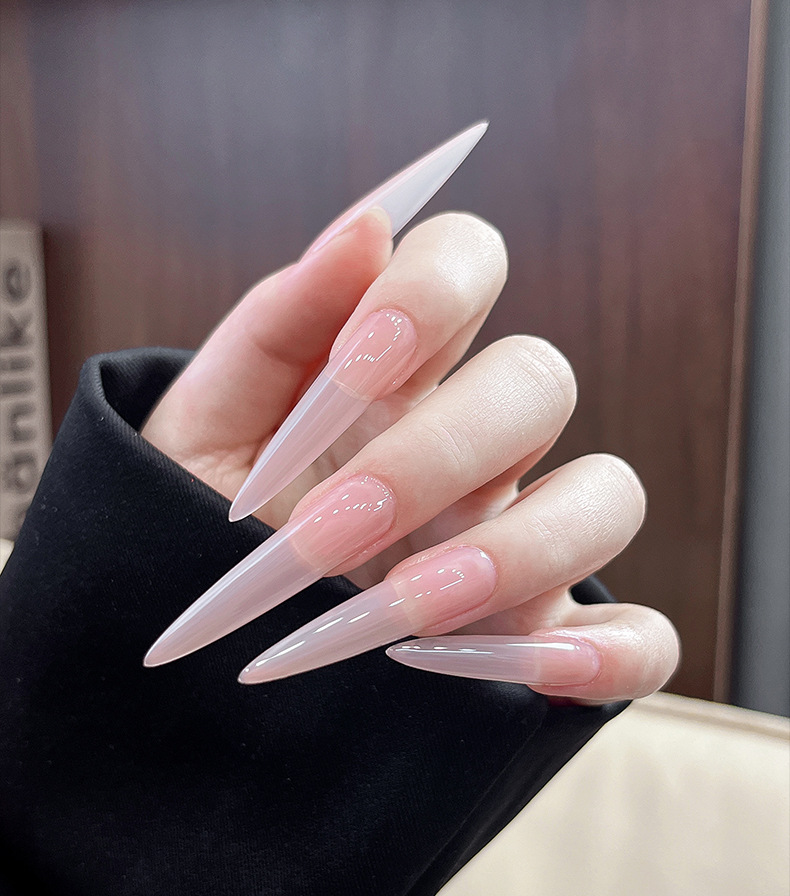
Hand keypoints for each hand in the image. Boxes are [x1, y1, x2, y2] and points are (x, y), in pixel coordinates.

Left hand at [142, 207, 679, 701]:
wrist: (199, 661)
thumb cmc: (198, 529)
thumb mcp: (208, 427)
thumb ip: (278, 323)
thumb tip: (367, 224)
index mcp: (396, 373)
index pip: (469, 262)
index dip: (435, 290)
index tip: (359, 360)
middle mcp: (475, 444)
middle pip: (538, 381)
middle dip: (438, 454)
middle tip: (326, 530)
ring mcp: (524, 541)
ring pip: (608, 495)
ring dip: (514, 552)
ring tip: (396, 610)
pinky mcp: (549, 644)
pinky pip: (641, 640)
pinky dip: (602, 658)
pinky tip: (508, 671)